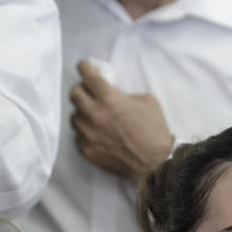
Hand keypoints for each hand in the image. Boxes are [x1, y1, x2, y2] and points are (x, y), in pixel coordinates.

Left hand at [69, 60, 173, 179]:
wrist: (156, 164)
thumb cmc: (155, 133)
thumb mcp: (148, 102)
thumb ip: (126, 94)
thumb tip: (115, 92)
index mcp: (110, 99)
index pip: (88, 76)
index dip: (85, 68)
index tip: (84, 67)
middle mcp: (95, 115)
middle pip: (74, 93)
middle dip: (81, 89)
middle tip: (89, 91)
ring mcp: (89, 134)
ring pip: (74, 116)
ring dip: (83, 113)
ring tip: (95, 116)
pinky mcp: (87, 150)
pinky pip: (78, 135)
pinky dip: (86, 132)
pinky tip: (98, 133)